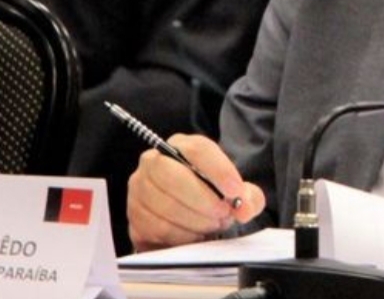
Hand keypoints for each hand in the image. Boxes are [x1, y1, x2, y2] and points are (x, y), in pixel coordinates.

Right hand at [126, 133, 265, 251]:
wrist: (188, 220)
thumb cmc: (211, 199)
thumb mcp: (236, 195)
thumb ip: (248, 198)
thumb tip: (244, 208)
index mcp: (181, 147)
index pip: (197, 149)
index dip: (218, 170)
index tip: (236, 191)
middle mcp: (153, 162)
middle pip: (170, 174)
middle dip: (202, 199)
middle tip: (223, 214)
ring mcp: (139, 189)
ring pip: (164, 205)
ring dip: (194, 221)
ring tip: (211, 226)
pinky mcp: (134, 217)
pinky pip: (157, 228)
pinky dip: (181, 236)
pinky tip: (194, 237)